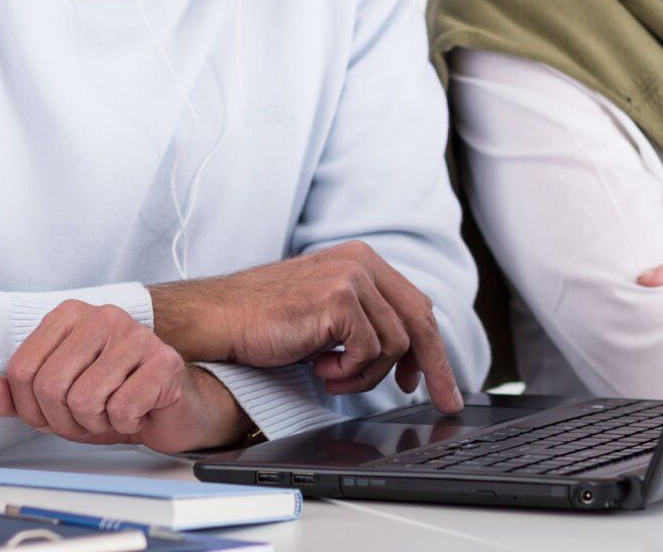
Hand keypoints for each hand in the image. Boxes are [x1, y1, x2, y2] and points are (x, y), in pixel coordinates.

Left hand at [0, 301, 247, 452]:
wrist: (171, 407)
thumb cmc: (115, 396)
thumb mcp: (57, 398)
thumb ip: (14, 395)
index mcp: (68, 316)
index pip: (21, 370)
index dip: (33, 408)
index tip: (56, 411)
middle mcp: (101, 316)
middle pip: (50, 386)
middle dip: (65, 419)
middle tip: (89, 416)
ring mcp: (135, 335)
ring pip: (84, 400)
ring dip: (97, 423)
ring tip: (113, 411)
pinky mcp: (163, 361)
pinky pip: (121, 409)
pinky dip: (125, 423)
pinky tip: (137, 410)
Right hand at [150, 242, 463, 412]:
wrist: (221, 318)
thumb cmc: (266, 321)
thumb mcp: (326, 311)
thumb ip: (365, 318)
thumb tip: (410, 356)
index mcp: (361, 259)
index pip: (416, 306)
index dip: (432, 349)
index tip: (440, 383)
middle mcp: (361, 261)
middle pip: (419, 322)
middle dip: (433, 369)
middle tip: (441, 402)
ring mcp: (351, 277)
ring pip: (394, 345)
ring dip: (365, 375)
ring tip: (330, 375)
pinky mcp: (339, 299)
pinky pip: (370, 352)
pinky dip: (348, 372)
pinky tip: (319, 368)